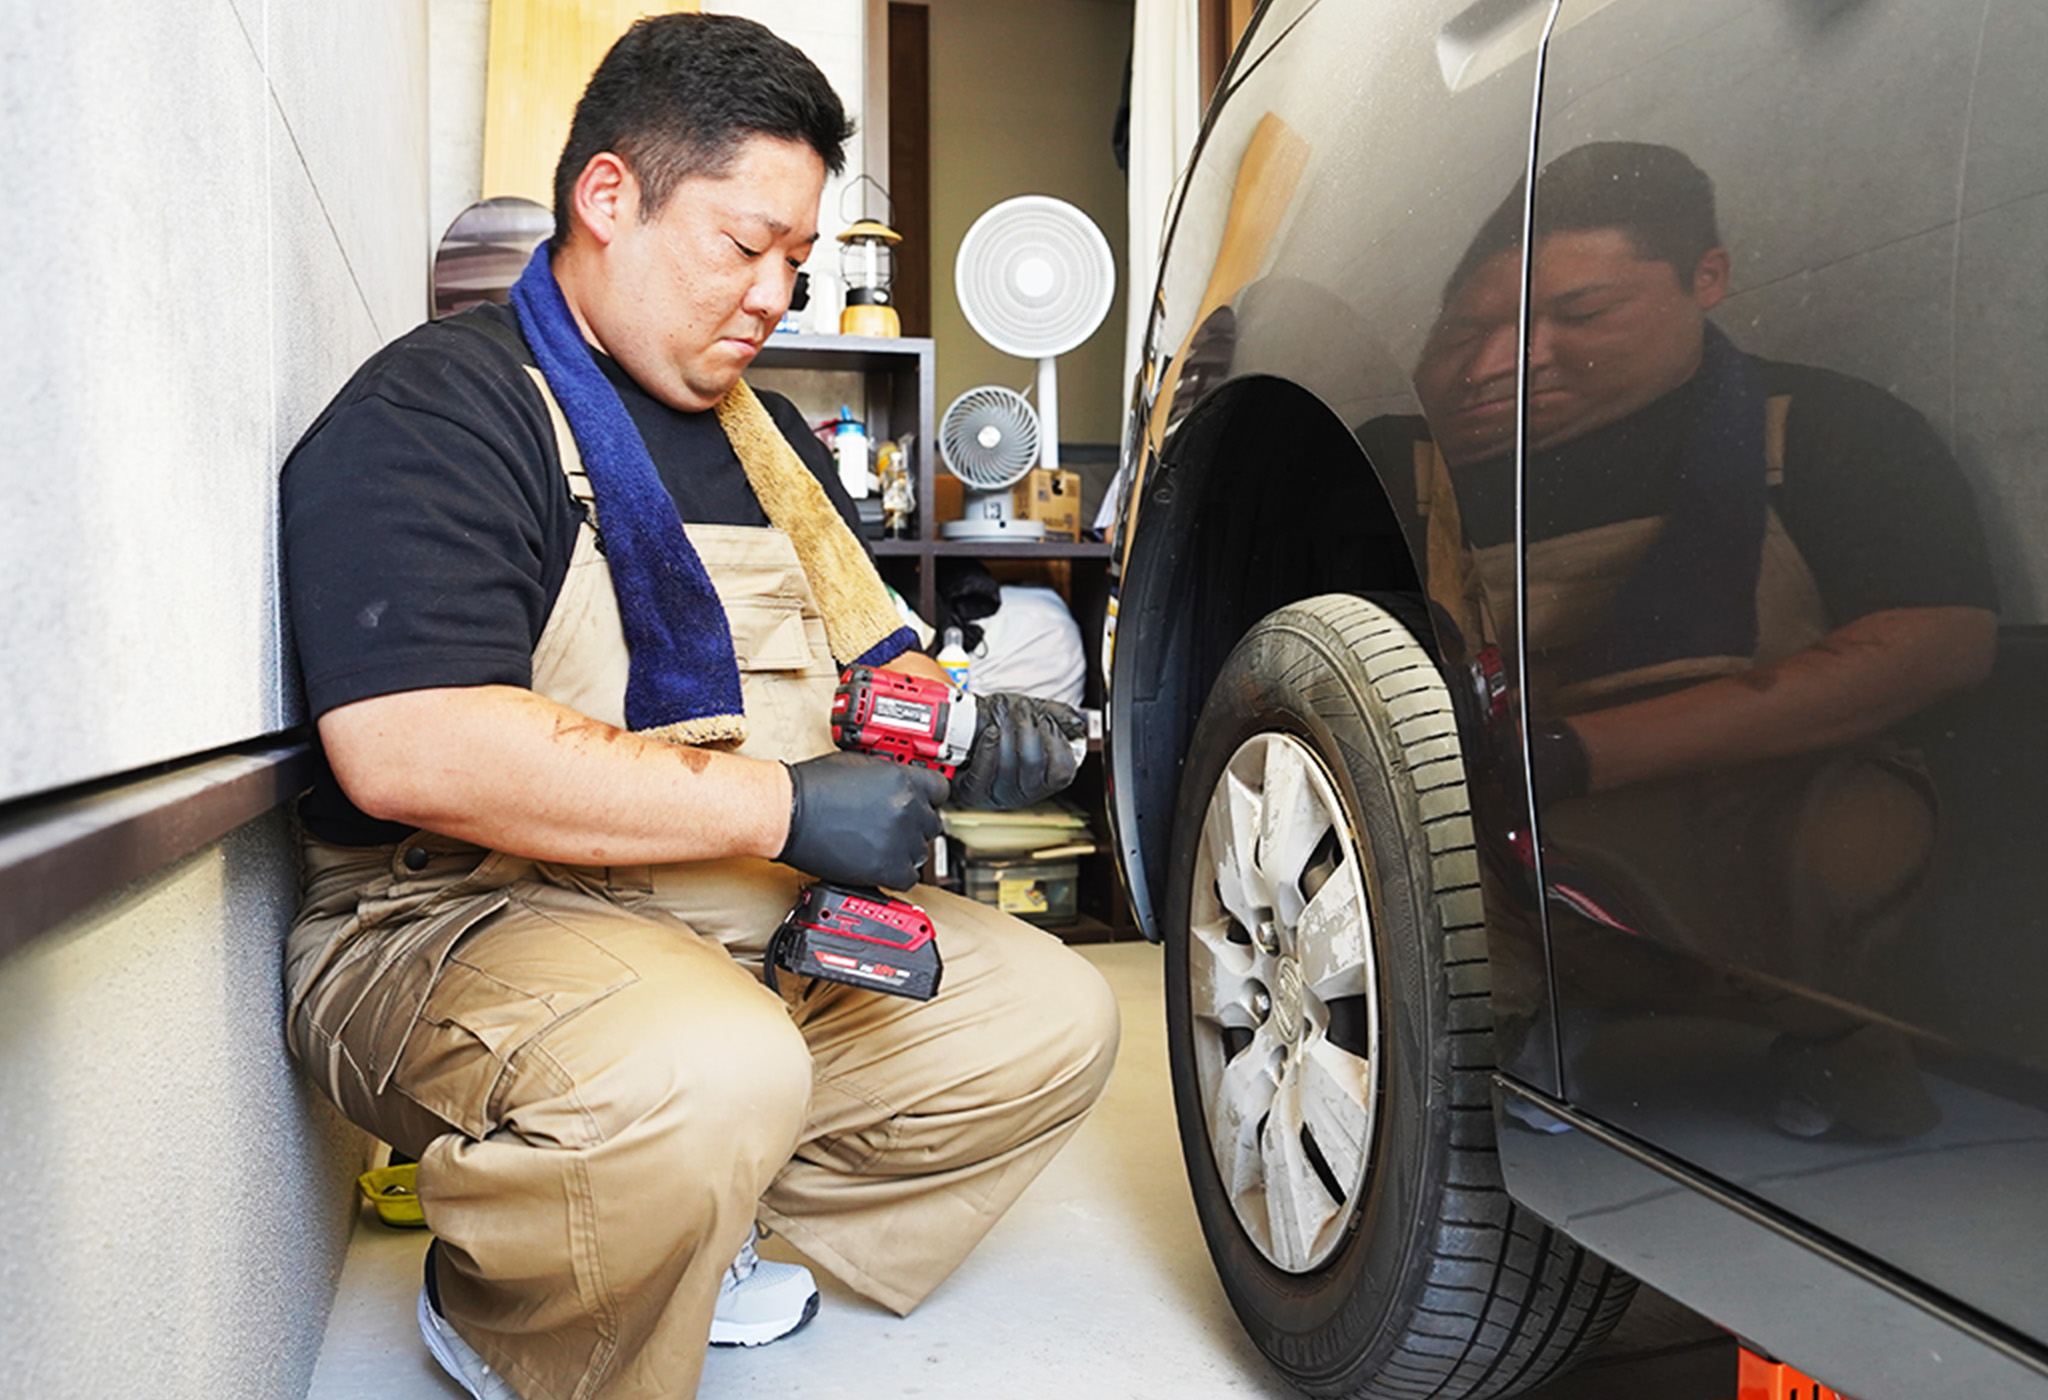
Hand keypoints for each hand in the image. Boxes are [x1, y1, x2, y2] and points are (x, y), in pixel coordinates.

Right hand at [779, 752, 947, 888]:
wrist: (788, 813)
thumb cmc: (813, 786)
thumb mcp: (860, 764)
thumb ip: (889, 776)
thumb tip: (900, 786)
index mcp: (904, 780)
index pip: (940, 792)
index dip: (928, 799)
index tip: (920, 804)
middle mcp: (908, 809)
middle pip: (932, 823)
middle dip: (914, 825)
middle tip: (893, 826)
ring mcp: (899, 840)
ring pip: (921, 851)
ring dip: (905, 849)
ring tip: (880, 844)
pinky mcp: (885, 868)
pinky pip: (908, 877)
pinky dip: (896, 873)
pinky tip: (880, 863)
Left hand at [950, 693, 1087, 809]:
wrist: (971, 724)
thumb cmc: (1005, 722)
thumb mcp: (1037, 713)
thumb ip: (1061, 716)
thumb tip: (1077, 724)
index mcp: (1046, 780)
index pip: (1062, 770)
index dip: (1055, 739)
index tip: (1045, 718)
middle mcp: (1024, 793)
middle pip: (1033, 764)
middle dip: (1027, 729)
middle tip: (1021, 709)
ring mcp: (998, 795)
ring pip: (1007, 767)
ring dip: (1006, 733)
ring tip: (1002, 714)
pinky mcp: (973, 792)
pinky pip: (981, 777)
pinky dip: (986, 751)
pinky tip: (990, 733)